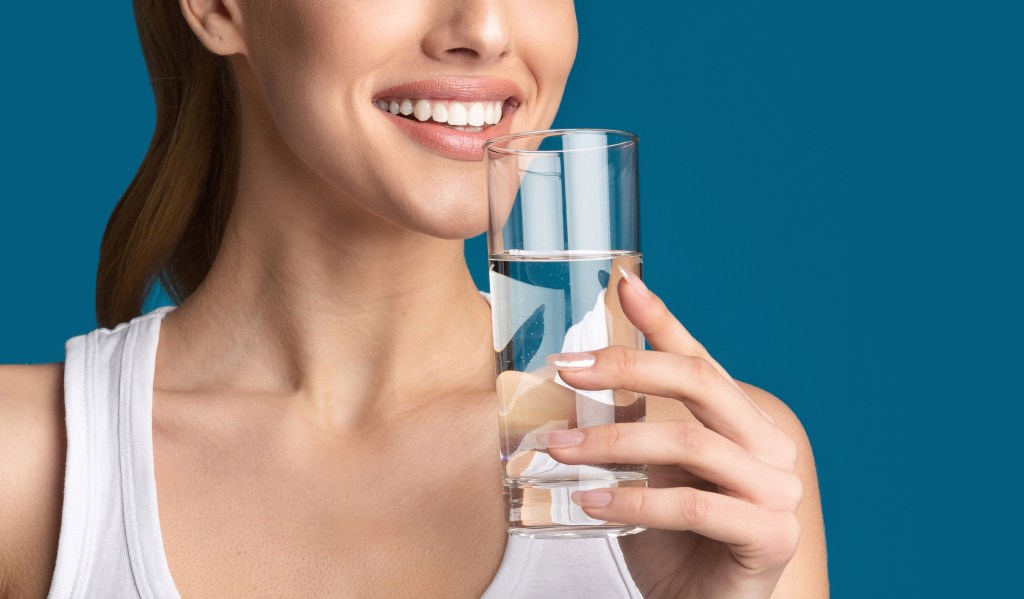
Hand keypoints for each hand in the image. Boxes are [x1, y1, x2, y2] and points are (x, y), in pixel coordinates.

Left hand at [538, 269, 803, 598]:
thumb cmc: (671, 543)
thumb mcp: (646, 473)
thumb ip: (632, 423)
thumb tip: (576, 371)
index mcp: (743, 423)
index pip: (701, 360)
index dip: (663, 320)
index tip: (621, 283)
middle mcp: (770, 447)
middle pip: (702, 384)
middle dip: (629, 367)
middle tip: (565, 370)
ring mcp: (779, 492)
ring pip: (690, 444)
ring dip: (613, 442)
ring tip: (557, 450)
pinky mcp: (771, 538)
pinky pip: (694, 507)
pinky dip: (634, 502)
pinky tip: (588, 504)